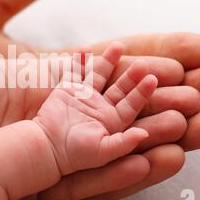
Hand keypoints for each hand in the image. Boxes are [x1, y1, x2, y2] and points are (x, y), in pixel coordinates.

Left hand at [0, 0, 199, 199]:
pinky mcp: (42, 177)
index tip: (197, 47)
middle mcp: (59, 109)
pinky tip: (165, 156)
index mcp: (48, 73)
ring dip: (168, 128)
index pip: (114, 58)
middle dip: (179, 90)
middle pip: (130, 98)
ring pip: (122, 135)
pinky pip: (95, 171)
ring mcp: (54, 145)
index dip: (157, 51)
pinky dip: (132, 164)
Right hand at [34, 42, 157, 174]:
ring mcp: (84, 96)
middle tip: (142, 63)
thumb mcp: (103, 151)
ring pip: (100, 74)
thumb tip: (144, 135)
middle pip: (119, 87)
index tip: (152, 79)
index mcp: (112, 121)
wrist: (48, 147)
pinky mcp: (67, 89)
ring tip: (118, 45)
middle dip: (130, 75)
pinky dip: (79, 60)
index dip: (142, 92)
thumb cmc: (76, 153)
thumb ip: (124, 143)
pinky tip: (85, 49)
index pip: (131, 103)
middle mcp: (101, 107)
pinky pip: (74, 71)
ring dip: (108, 60)